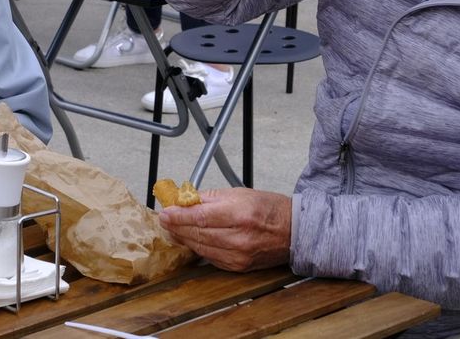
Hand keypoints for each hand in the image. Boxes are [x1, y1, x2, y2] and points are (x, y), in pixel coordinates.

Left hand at [159, 187, 291, 271]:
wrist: (294, 232)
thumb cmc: (270, 209)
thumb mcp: (240, 193)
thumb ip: (210, 197)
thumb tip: (186, 199)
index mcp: (239, 215)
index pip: (199, 217)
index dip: (178, 215)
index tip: (165, 212)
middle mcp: (239, 238)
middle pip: (197, 234)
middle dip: (177, 226)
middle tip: (165, 219)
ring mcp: (238, 255)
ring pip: (201, 248)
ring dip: (184, 238)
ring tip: (173, 228)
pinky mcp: (238, 266)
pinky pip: (211, 258)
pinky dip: (199, 248)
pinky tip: (191, 240)